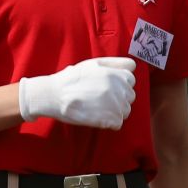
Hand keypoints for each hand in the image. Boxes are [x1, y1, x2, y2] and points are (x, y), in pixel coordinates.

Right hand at [17, 57, 136, 128]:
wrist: (54, 95)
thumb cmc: (71, 79)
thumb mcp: (93, 64)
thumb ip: (115, 63)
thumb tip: (133, 66)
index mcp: (116, 74)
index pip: (131, 80)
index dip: (119, 84)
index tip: (105, 87)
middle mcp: (119, 89)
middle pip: (130, 96)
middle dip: (119, 98)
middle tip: (100, 99)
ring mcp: (115, 105)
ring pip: (125, 111)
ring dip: (114, 111)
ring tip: (98, 108)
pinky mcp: (109, 120)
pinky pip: (118, 123)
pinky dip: (109, 123)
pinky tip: (97, 117)